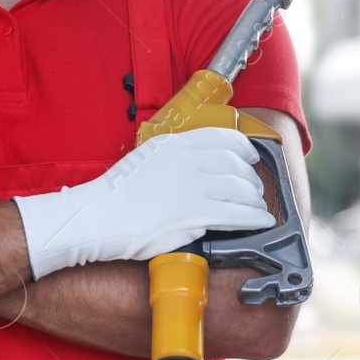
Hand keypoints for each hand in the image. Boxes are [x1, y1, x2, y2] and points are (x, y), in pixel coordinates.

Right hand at [12, 127, 273, 279]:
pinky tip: (262, 221)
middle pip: (236, 164)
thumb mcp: (145, 159)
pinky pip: (238, 214)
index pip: (222, 138)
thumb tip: (197, 169)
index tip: (250, 157)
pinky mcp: (195, 213)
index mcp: (175, 144)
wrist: (97, 216)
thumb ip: (172, 159)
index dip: (244, 148)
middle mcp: (187, 160)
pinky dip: (255, 217)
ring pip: (240, 189)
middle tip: (255, 188)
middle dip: (251, 177)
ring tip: (259, 207)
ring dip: (255, 199)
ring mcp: (192, 186)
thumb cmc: (114, 194)